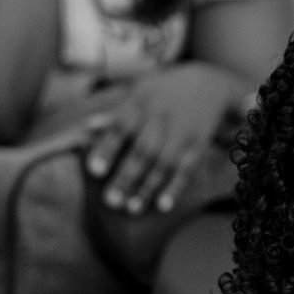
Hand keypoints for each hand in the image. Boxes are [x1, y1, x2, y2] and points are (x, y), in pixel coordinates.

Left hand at [85, 63, 240, 214]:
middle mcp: (161, 115)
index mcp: (140, 101)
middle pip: (143, 150)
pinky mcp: (198, 144)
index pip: (121, 126)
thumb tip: (86, 128)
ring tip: (132, 209)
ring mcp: (182, 131)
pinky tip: (162, 206)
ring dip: (148, 188)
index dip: (107, 149)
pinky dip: (175, 188)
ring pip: (164, 163)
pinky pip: (187, 169)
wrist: (207, 84)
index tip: (94, 172)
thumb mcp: (138, 93)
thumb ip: (114, 114)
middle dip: (126, 177)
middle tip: (110, 201)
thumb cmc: (160, 94)